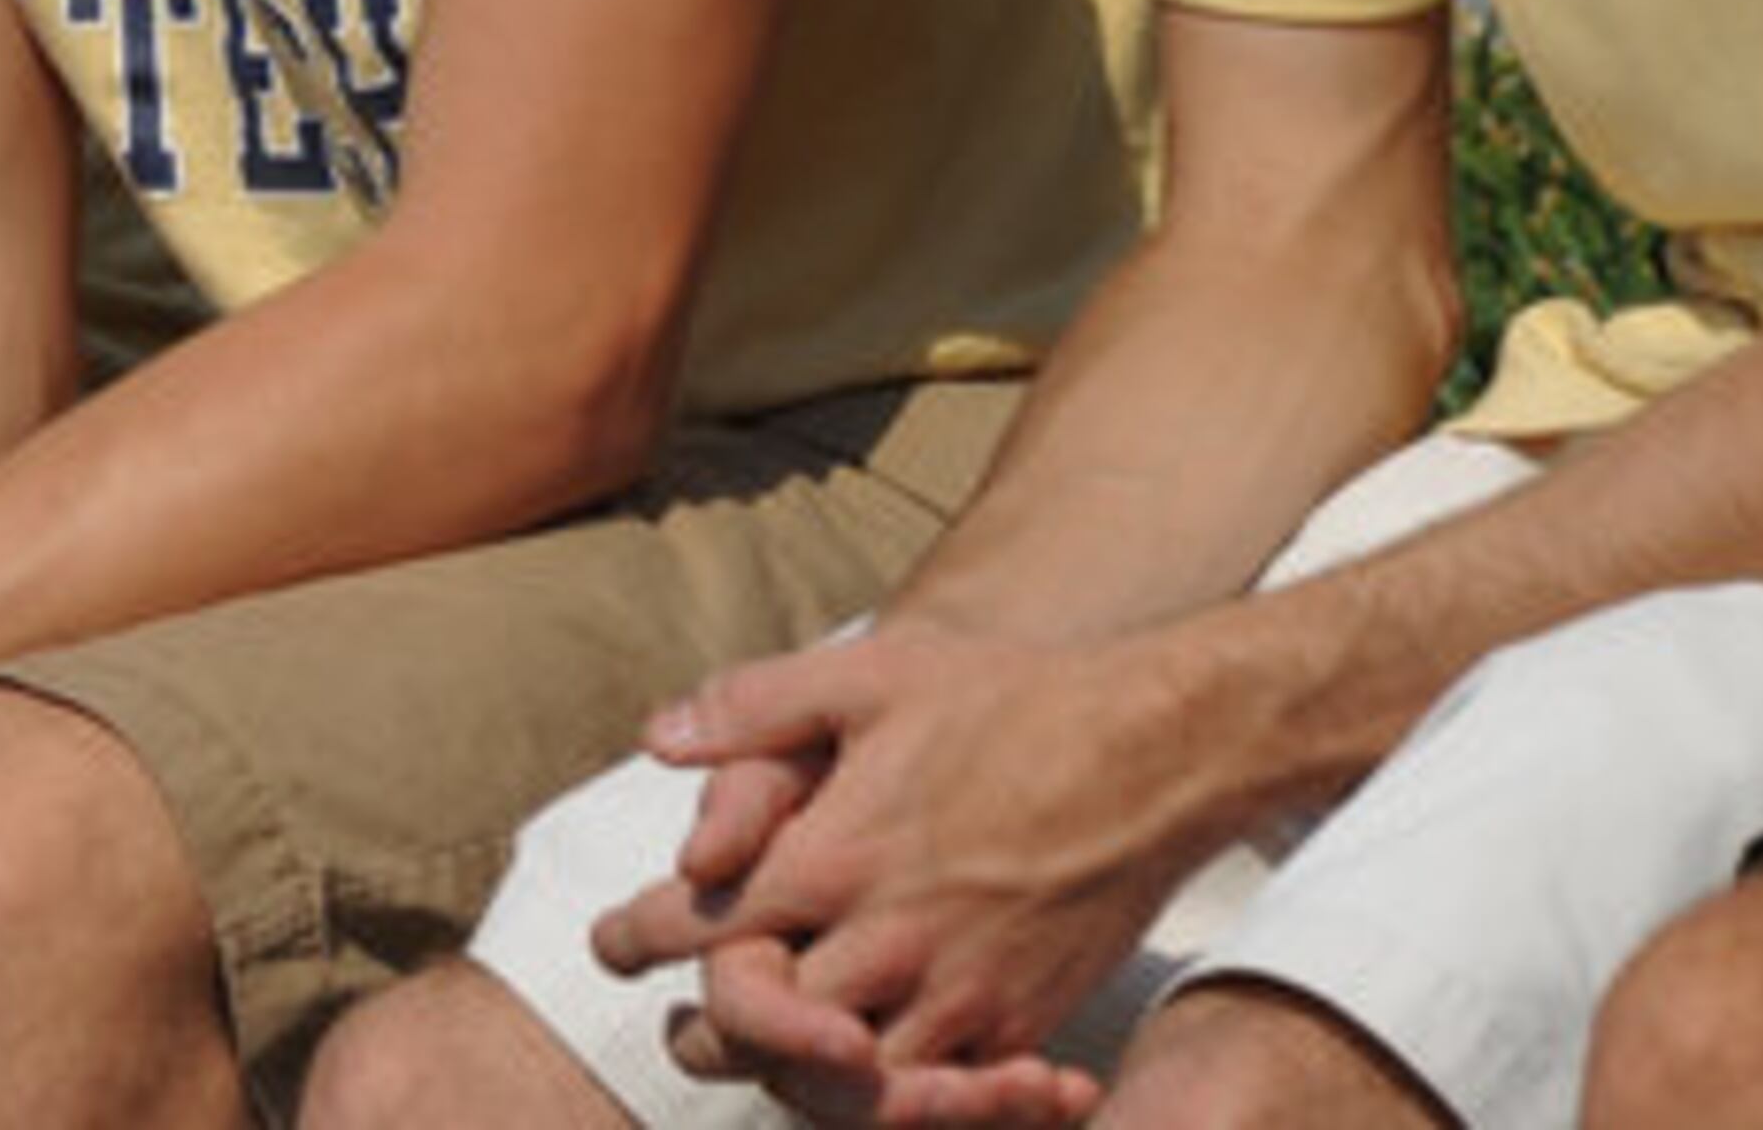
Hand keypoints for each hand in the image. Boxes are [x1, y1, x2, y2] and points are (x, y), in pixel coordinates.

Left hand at [592, 622, 1211, 1120]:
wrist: (1154, 748)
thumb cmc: (1008, 700)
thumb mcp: (867, 675)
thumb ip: (754, 708)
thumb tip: (659, 739)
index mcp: (833, 856)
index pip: (702, 924)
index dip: (638, 938)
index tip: (609, 942)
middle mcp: (884, 940)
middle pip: (758, 1028)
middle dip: (707, 1029)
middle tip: (681, 1024)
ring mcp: (957, 995)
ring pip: (843, 1087)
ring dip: (796, 1077)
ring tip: (771, 1059)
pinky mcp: (1018, 1026)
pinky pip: (941, 1099)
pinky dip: (902, 1103)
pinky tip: (878, 1078)